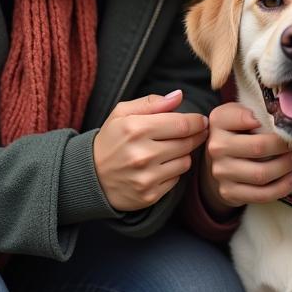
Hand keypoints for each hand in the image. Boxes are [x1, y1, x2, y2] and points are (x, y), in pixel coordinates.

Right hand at [93, 89, 208, 211]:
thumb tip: (179, 96)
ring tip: (172, 149)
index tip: (201, 121)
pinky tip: (162, 165)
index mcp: (136, 129)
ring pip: (185, 162)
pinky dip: (174, 171)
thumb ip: (151, 102)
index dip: (197, 121)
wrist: (90, 176)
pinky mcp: (149, 195)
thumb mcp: (122, 113)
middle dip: (195, 136)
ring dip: (183, 154)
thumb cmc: (110, 139)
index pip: (182, 124)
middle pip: (187, 143)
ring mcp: (146, 177)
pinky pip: (176, 179)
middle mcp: (142, 154)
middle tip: (196, 132)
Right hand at [199, 101, 291, 213]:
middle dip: (282, 147)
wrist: (218, 162)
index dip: (261, 120)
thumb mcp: (236, 113)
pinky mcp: (228, 192)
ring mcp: (221, 172)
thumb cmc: (235, 133)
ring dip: (284, 167)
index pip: (240, 118)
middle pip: (257, 148)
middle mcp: (216, 148)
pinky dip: (281, 188)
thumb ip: (246, 111)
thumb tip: (263, 120)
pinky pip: (260, 195)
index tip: (278, 123)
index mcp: (218, 123)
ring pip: (260, 174)